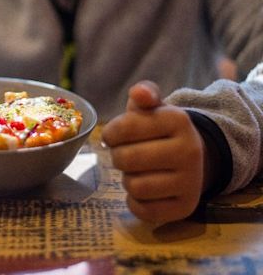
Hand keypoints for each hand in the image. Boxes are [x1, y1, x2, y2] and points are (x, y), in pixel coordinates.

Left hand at [101, 81, 205, 222]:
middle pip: (126, 159)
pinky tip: (145, 190)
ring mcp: (191, 181)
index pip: (123, 128)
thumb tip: (139, 93)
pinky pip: (144, 210)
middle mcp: (189, 150)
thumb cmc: (159, 130)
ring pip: (134, 186)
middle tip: (126, 155)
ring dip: (127, 180)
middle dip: (118, 157)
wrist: (191, 157)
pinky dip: (135, 202)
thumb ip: (143, 94)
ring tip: (137, 172)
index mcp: (178, 120)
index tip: (115, 136)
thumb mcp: (152, 108)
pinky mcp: (186, 207)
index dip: (111, 134)